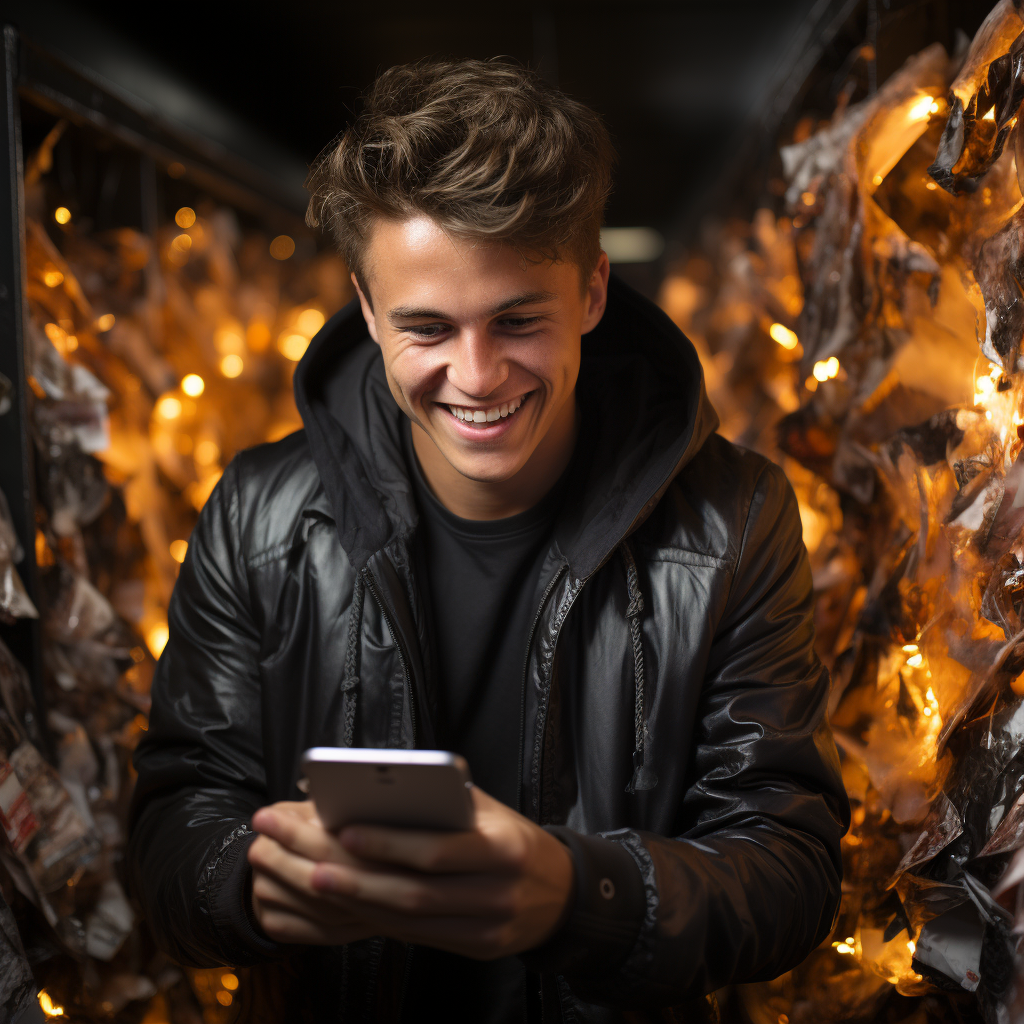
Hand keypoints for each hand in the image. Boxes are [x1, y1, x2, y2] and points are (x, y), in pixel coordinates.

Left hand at [249, 788, 573, 958]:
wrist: (561, 893)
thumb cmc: (514, 839)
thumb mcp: (493, 811)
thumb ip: (449, 800)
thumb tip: (391, 781)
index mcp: (502, 849)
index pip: (437, 851)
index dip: (388, 844)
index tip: (345, 829)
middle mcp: (496, 893)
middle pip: (414, 892)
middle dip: (356, 878)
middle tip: (308, 862)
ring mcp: (486, 928)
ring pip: (410, 921)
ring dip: (358, 902)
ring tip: (315, 882)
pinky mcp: (475, 950)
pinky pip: (418, 937)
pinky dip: (380, 920)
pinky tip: (351, 904)